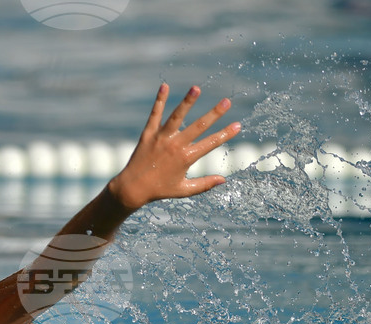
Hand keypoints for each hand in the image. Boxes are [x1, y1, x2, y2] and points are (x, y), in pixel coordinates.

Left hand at [107, 84, 240, 210]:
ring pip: (176, 116)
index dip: (226, 134)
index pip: (211, 143)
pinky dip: (159, 100)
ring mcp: (161, 138)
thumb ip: (204, 184)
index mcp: (186, 158)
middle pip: (198, 126)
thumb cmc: (160, 190)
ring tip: (196, 88)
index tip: (238, 125)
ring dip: (187, 101)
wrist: (132, 188)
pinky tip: (165, 85)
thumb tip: (223, 180)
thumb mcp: (184, 190)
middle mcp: (175, 146)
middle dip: (215, 113)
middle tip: (227, 101)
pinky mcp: (148, 134)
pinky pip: (154, 114)